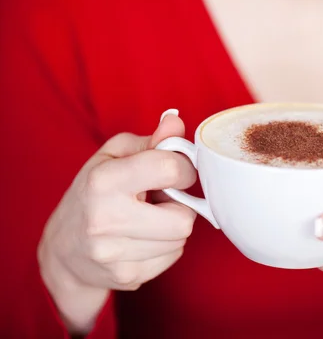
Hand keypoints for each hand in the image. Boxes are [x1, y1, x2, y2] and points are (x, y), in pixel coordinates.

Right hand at [37, 110, 196, 333]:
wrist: (63, 250)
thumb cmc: (93, 193)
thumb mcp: (113, 157)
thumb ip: (151, 140)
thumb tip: (176, 122)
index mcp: (104, 181)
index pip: (171, 170)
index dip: (184, 169)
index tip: (175, 171)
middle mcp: (106, 219)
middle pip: (184, 219)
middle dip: (179, 207)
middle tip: (159, 201)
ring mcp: (114, 253)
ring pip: (181, 239)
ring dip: (172, 227)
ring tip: (146, 218)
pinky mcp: (125, 276)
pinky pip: (172, 257)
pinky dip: (165, 246)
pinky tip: (142, 238)